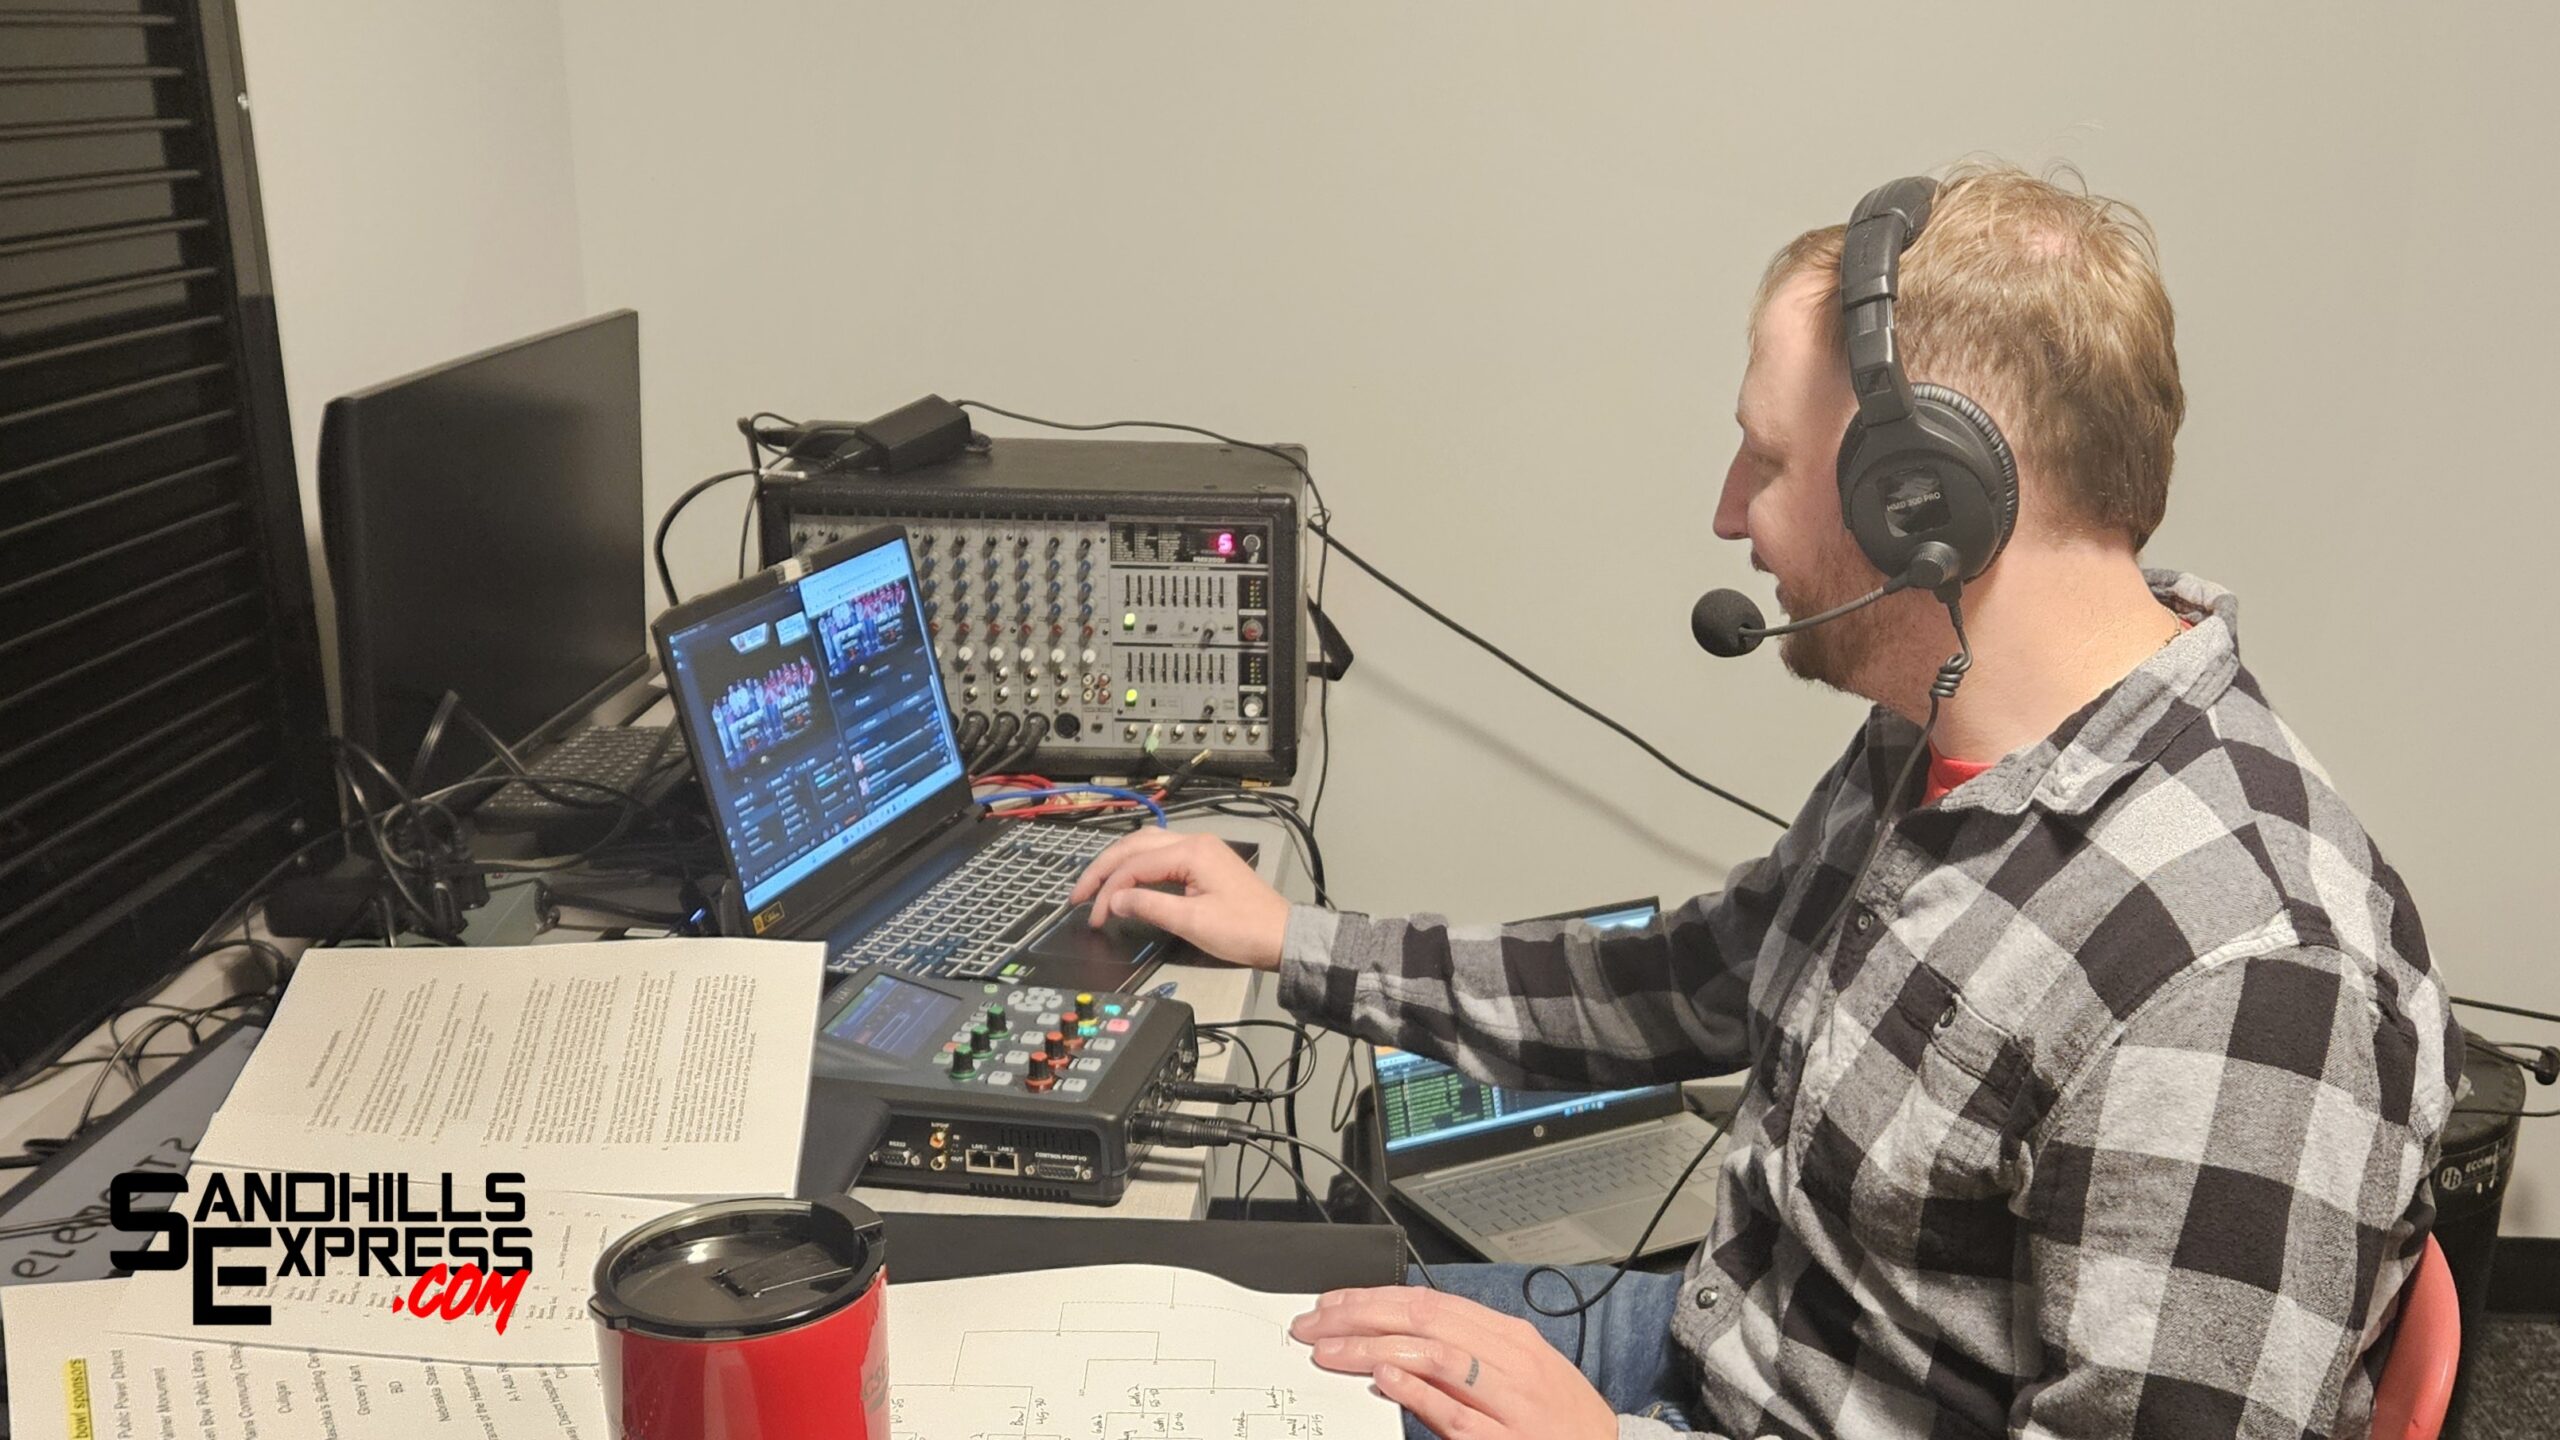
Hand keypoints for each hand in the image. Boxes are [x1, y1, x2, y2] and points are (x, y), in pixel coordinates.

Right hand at [1067, 829, 1292, 969]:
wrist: (1283, 937)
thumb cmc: (1244, 930)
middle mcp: (1194, 842)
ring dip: (1118, 864)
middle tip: (1078, 895)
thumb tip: (1114, 901)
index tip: (1091, 916)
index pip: (1134, 865)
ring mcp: (1200, 850)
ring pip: (1146, 846)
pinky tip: (1126, 881)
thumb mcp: (1192, 923)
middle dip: (1103, 870)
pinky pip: (1161, 856)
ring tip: (1095, 886)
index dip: (1107, 890)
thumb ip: (1149, 907)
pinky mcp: (1204, 863)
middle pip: (1134, 846)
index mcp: (1191, 852)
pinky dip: (1137, 867)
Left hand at [1290, 1286, 1617, 1439]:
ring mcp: (1510, 1400)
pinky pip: (1455, 1411)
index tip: (1330, 1305)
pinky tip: (1384, 1381)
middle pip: (1423, 1320)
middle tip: (1313, 1326)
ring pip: (1434, 1357)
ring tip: (1329, 1352)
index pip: (1428, 1302)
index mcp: (1510, 1337)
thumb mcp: (1518, 1373)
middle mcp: (1510, 1360)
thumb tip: (1399, 1346)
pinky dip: (1417, 1392)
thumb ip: (1464, 1354)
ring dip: (1373, 1350)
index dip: (1372, 1299)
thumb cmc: (1561, 1420)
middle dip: (1360, 1318)